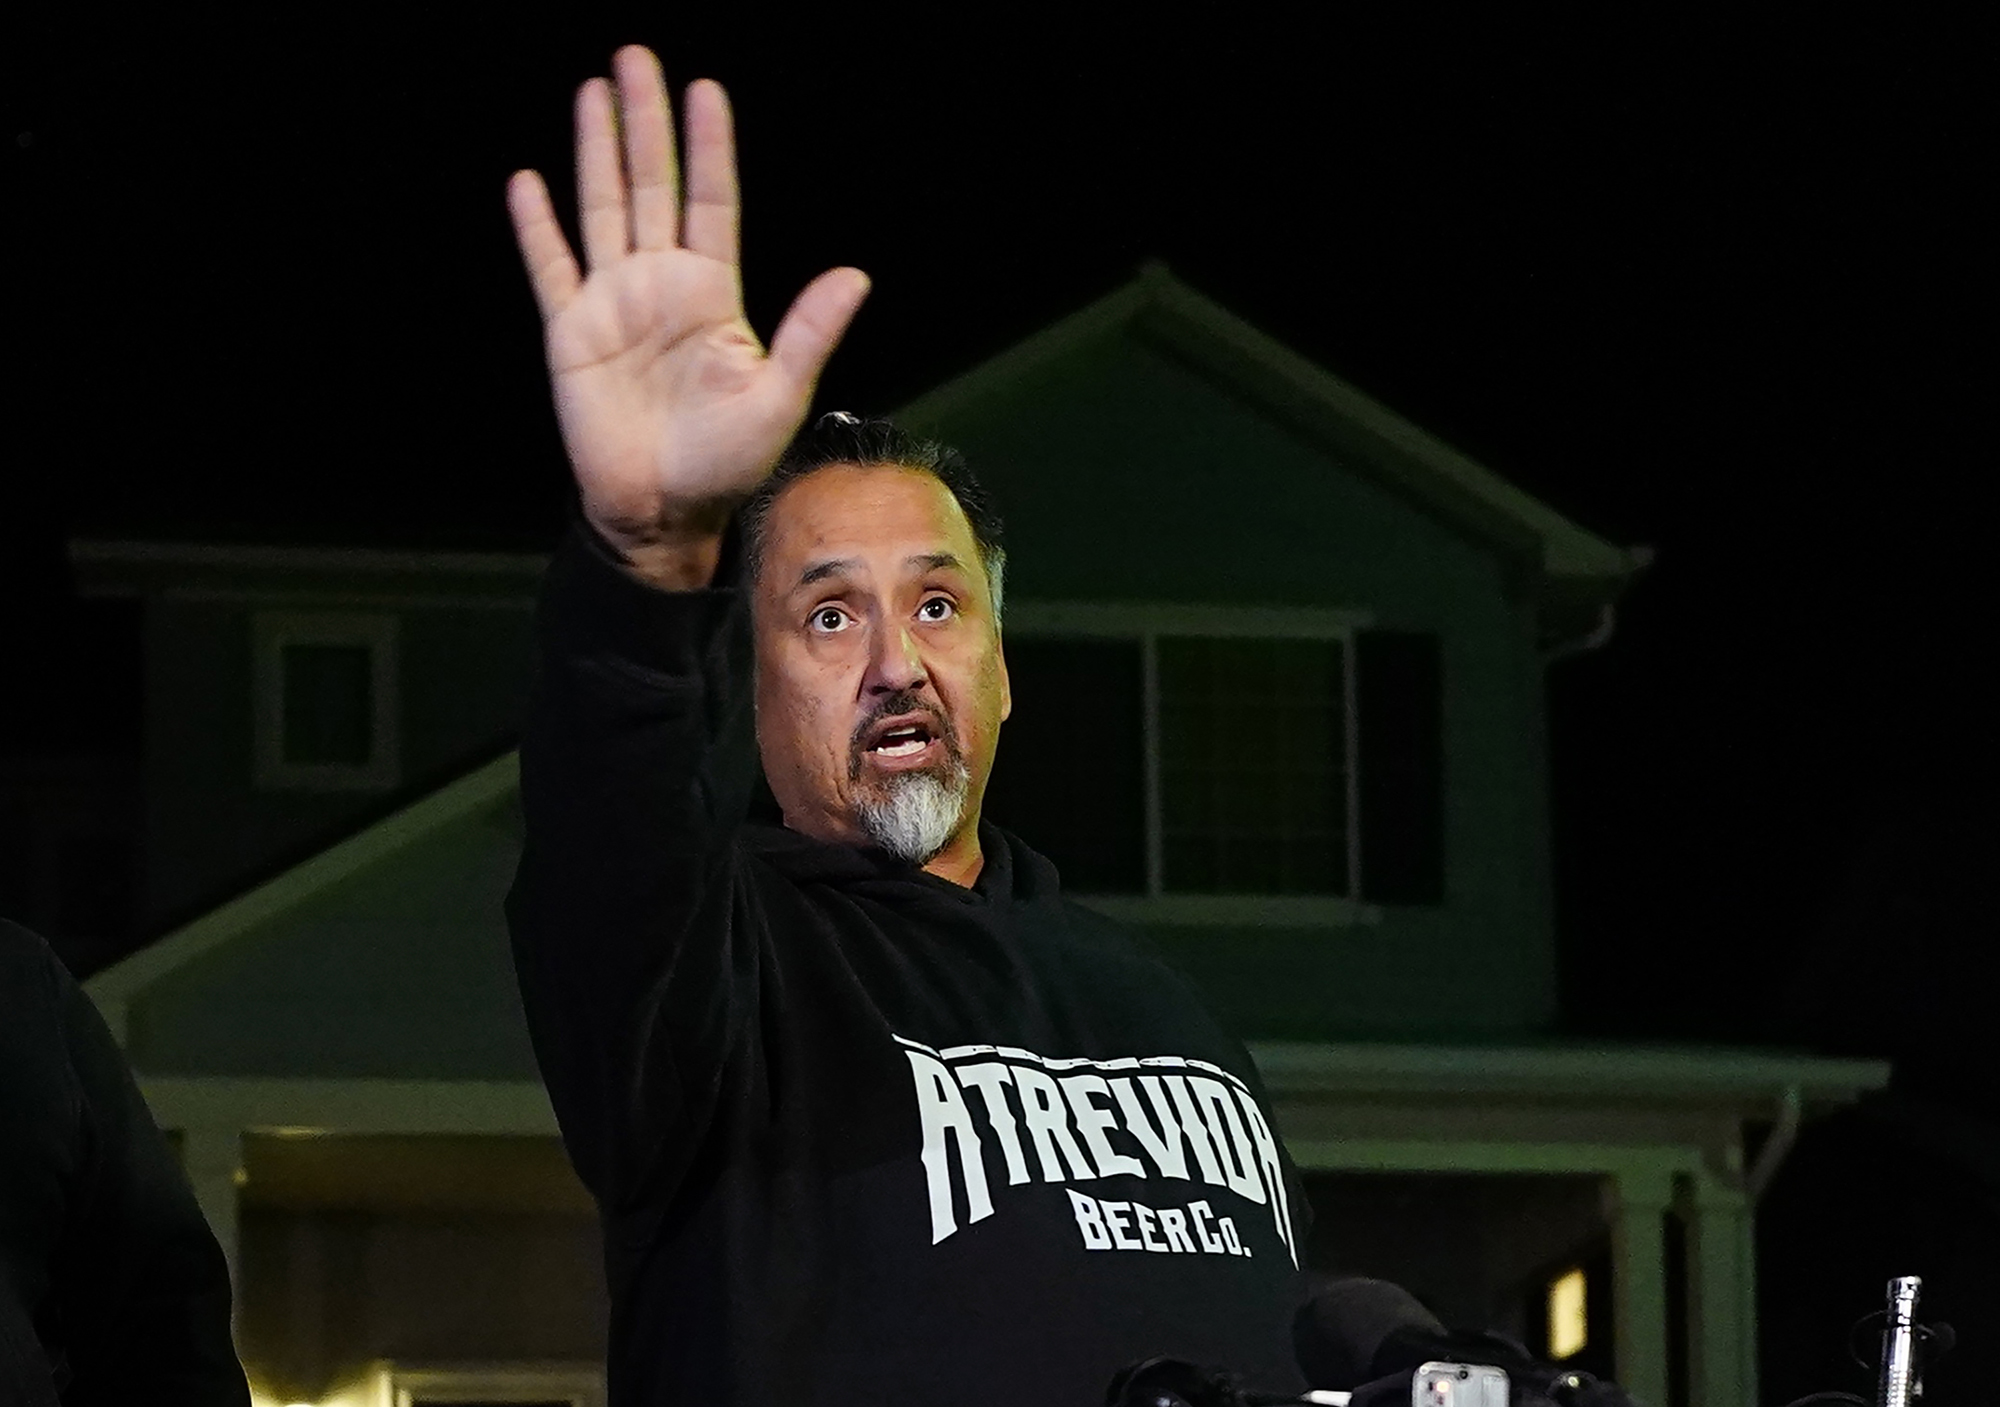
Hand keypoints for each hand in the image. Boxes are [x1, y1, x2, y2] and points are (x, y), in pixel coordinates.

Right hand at [507, 46, 869, 583]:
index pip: (712, 202)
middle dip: (646, 123)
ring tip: (594, 90)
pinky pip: (550, 268)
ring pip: (602, 208)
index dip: (709, 148)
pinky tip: (529, 181)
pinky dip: (537, 226)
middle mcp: (662, 286)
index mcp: (714, 295)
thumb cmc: (727, 463)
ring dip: (596, 150)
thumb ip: (808, 332)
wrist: (663, 513)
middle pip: (652, 186)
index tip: (705, 89)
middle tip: (637, 57)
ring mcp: (613, 304)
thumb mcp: (778, 396)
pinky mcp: (570, 333)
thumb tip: (856, 275)